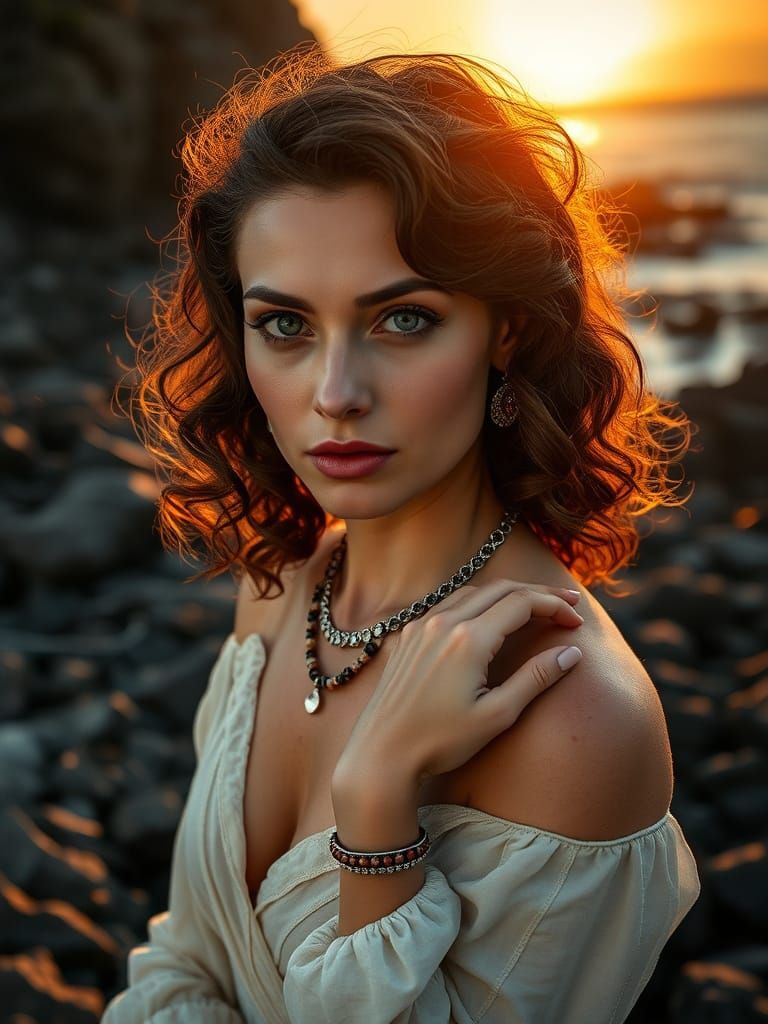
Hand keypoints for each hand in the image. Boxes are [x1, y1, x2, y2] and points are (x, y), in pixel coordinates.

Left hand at [333, 579, 583, 792]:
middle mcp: (443, 622)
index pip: (522, 602)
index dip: (554, 605)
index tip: (577, 620)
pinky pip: (448, 605)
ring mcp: (421, 626)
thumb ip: (536, 678)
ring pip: (473, 592)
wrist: (381, 754)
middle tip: (568, 603)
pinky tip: (489, 617)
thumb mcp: (497, 714)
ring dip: (507, 594)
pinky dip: (478, 603)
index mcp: (469, 638)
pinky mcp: (407, 636)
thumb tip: (571, 652)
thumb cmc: (440, 742)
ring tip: (535, 607)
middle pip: (500, 588)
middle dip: (538, 593)